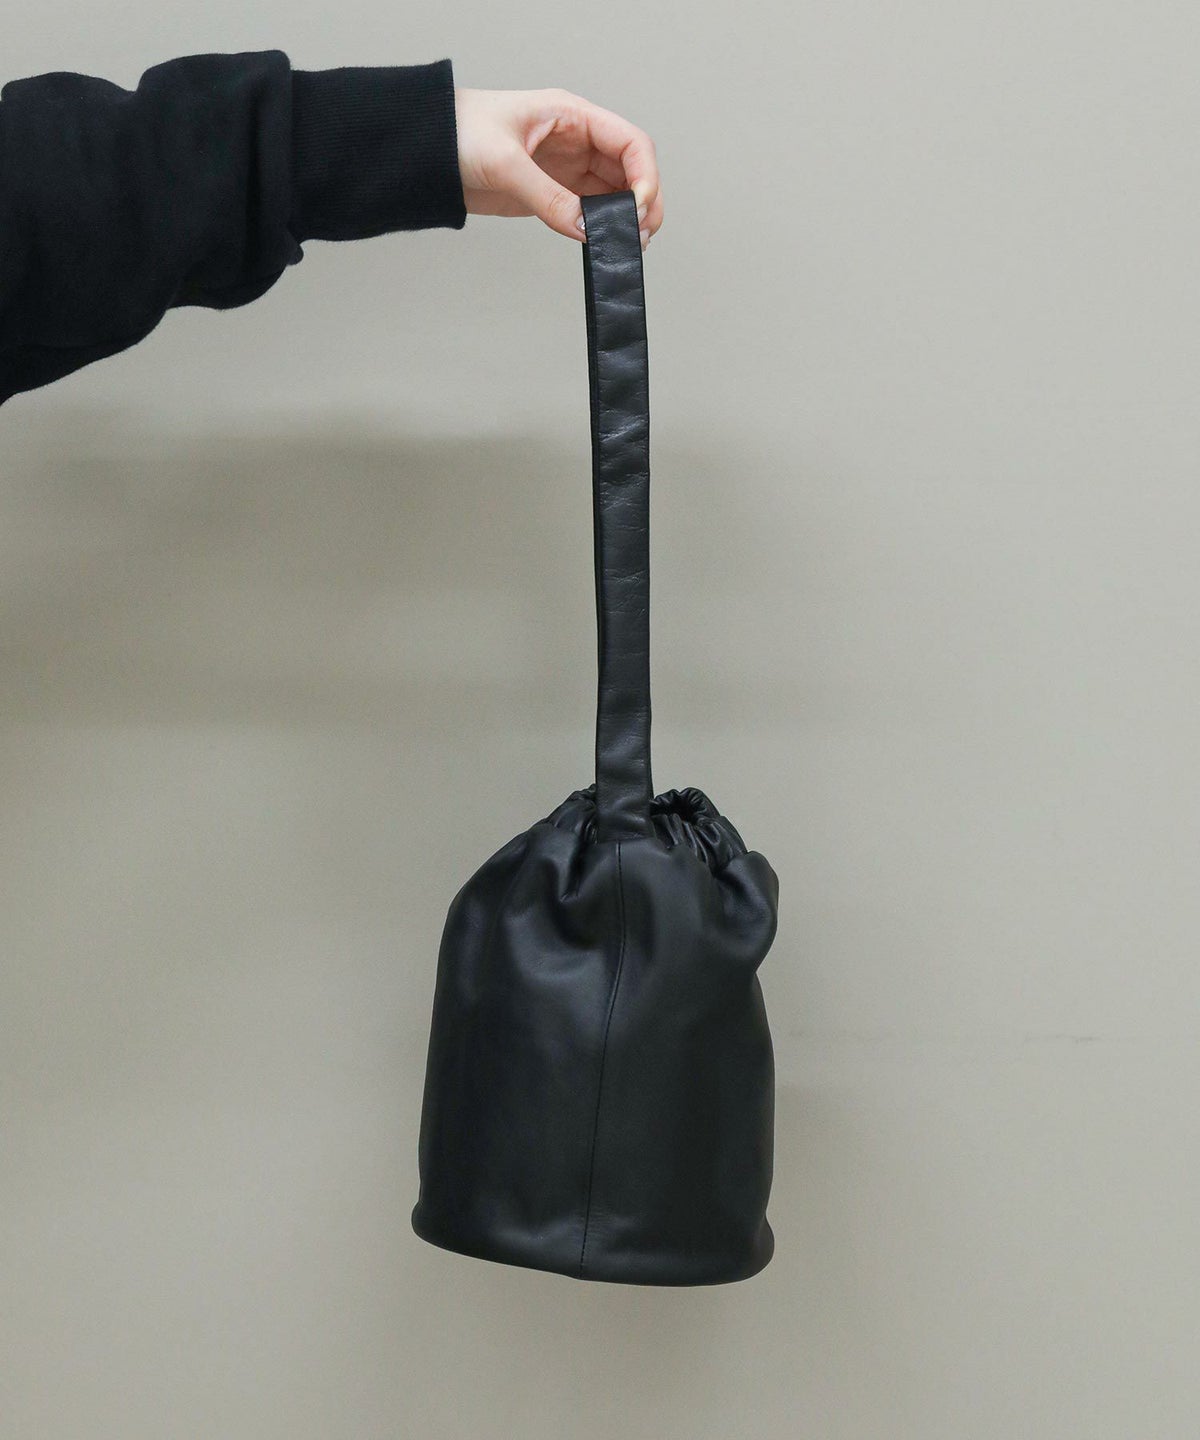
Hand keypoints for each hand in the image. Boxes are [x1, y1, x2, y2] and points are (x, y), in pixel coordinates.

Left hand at [453, 87, 661, 249]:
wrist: (424, 153)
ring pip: (615, 195)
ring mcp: (567, 169)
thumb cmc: (457, 134)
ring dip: (626, 220)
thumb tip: (587, 230)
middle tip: (639, 236)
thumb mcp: (506, 163)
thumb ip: (549, 199)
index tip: (639, 209)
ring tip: (627, 245)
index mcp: (573, 116)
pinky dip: (601, 230)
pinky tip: (602, 244)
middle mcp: (577, 141)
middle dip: (642, 203)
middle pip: (631, 171)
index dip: (644, 175)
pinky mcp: (553, 194)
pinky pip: (589, 212)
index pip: (630, 142)